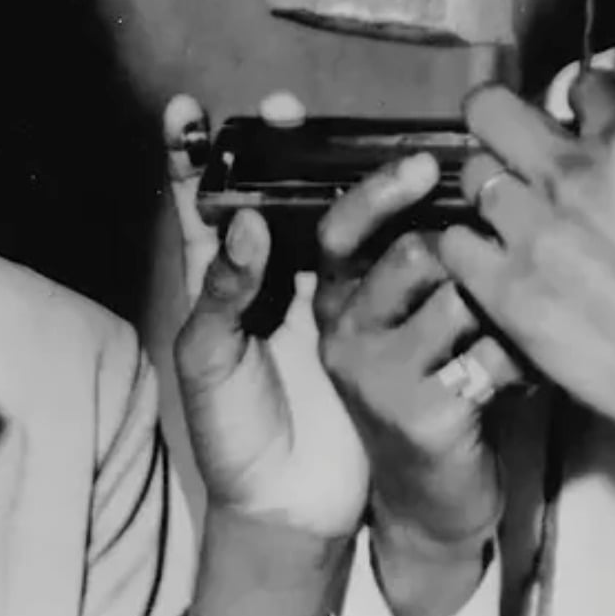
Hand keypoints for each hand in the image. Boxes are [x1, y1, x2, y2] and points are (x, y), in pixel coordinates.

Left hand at [165, 93, 368, 543]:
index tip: (185, 107)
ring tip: (388, 155)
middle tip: (295, 108)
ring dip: (363, 184)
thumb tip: (245, 223)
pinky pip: (390, 270)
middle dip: (291, 147)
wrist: (291, 508)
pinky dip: (407, 235)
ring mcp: (327, 295)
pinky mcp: (374, 322)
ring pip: (342, 220)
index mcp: (223, 279)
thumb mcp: (208, 364)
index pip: (200, 204)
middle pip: (284, 194)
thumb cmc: (232, 436)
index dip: (191, 155)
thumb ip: (220, 293)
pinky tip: (429, 205)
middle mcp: (276, 274)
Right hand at [314, 151, 525, 615]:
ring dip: (510, 303)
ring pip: (460, 299)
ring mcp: (379, 378)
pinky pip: (493, 354)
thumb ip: (421, 260)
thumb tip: (476, 175)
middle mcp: (344, 333)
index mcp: (336, 300)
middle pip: (415, 254)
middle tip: (523, 256)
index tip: (428, 163)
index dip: (380, 191)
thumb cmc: (432, 387)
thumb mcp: (410, 322)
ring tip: (536, 317)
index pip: (341, 229)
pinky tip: (536, 367)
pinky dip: (527, 354)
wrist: (430, 499)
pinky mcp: (422, 415)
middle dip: (476, 250)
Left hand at [438, 70, 614, 512]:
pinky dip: (469, 244)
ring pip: (471, 176)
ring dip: (495, 186)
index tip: (589, 121)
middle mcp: (570, 178)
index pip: (583, 84)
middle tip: (517, 140)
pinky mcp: (508, 295)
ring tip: (517, 212)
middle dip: (501, 114)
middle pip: (491, 109)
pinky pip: (453, 244)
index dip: (587, 100)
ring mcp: (532, 237)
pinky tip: (495, 257)